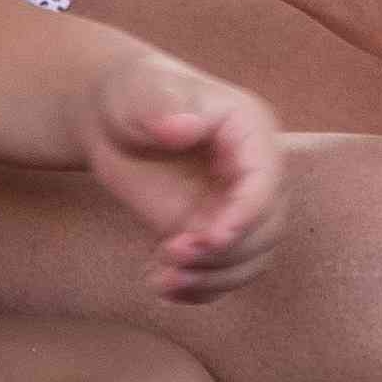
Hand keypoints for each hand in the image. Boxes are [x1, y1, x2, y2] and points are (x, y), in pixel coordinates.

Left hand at [73, 45, 288, 302]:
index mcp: (250, 134)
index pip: (267, 183)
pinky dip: (198, 290)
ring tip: (162, 280)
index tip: (209, 239)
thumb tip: (184, 128)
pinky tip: (159, 284)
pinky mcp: (211, 233)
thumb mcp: (144, 92)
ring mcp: (233, 208)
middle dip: (225, 254)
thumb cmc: (135, 95)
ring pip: (250, 259)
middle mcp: (252, 175)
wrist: (114, 119)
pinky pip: (222, 273)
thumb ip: (165, 107)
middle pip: (267, 230)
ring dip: (213, 278)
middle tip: (170, 254)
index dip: (246, 216)